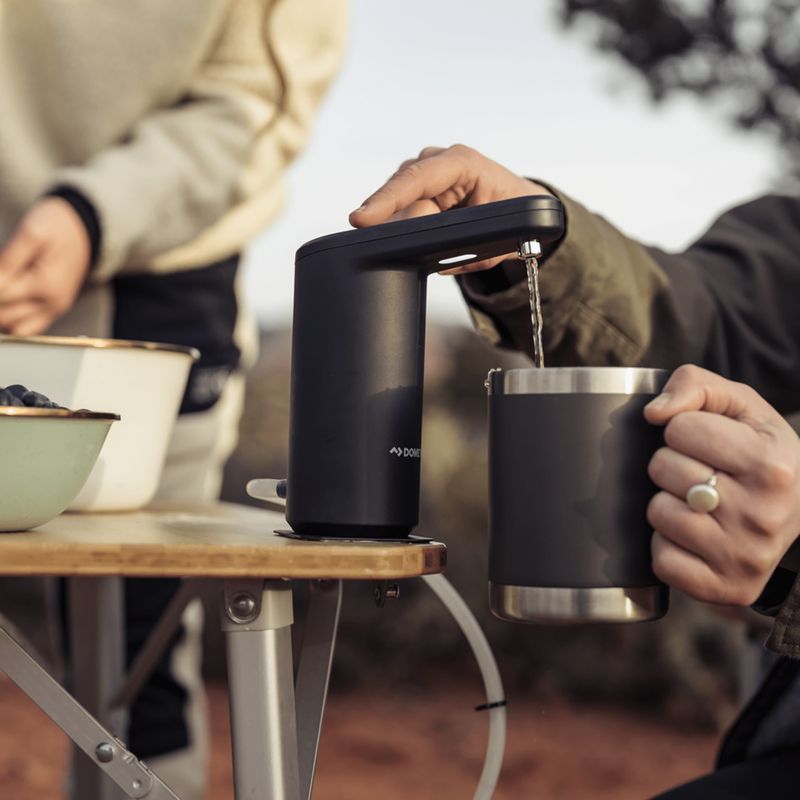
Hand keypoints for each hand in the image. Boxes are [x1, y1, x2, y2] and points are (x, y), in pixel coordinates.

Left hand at [0, 198, 90, 334]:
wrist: (85, 230)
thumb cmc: (58, 227)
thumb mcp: (31, 233)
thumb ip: (8, 259)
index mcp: (45, 285)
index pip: (0, 295)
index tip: (0, 263)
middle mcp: (52, 303)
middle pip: (4, 315)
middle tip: (1, 275)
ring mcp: (55, 308)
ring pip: (15, 327)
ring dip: (2, 311)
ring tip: (4, 287)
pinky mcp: (55, 309)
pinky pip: (28, 328)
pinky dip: (13, 320)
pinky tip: (8, 301)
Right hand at [349, 144, 551, 273]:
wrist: (518, 203)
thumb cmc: (512, 215)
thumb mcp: (499, 237)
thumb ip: (466, 249)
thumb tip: (428, 256)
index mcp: (463, 163)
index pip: (416, 179)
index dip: (386, 200)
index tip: (361, 220)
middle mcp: (440, 160)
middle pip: (400, 192)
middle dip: (393, 222)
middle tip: (396, 247)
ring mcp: (426, 170)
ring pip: (397, 202)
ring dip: (401, 225)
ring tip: (423, 244)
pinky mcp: (418, 185)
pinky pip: (399, 208)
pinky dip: (402, 225)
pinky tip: (410, 238)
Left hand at [644, 364, 799, 605]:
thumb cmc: (760, 453)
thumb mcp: (741, 406)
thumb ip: (695, 384)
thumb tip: (655, 412)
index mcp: (770, 464)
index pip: (679, 428)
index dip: (684, 430)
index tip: (709, 444)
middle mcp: (762, 514)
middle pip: (662, 468)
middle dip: (673, 464)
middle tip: (705, 474)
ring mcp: (744, 556)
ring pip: (657, 512)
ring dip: (668, 503)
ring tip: (702, 505)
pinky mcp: (725, 588)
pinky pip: (661, 559)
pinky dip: (668, 546)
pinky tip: (696, 537)